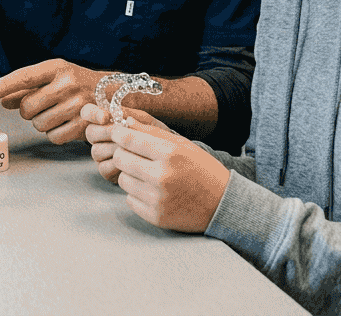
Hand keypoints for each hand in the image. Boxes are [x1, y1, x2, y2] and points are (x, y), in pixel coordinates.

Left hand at [0, 59, 102, 143]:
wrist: (114, 94)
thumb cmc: (78, 83)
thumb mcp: (54, 78)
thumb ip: (27, 88)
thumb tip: (1, 99)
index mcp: (57, 68)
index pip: (23, 77)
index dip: (1, 86)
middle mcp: (67, 84)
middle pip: (27, 107)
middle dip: (29, 111)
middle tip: (43, 105)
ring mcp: (78, 105)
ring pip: (39, 124)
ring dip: (43, 123)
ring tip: (58, 113)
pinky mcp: (84, 125)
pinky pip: (54, 137)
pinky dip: (56, 134)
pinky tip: (67, 123)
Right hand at [82, 104, 172, 183]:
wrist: (166, 155)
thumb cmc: (156, 135)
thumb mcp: (147, 122)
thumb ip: (133, 117)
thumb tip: (121, 116)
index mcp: (106, 120)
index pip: (87, 112)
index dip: (93, 113)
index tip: (105, 117)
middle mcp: (100, 137)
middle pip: (90, 132)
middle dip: (106, 132)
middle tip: (122, 132)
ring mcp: (101, 154)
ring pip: (96, 151)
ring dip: (114, 149)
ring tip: (132, 148)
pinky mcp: (106, 171)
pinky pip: (104, 167)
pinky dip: (117, 165)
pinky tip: (131, 162)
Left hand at [109, 119, 229, 232]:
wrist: (222, 204)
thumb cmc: (202, 170)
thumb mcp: (183, 145)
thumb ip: (153, 132)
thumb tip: (126, 123)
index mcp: (170, 154)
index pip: (128, 139)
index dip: (118, 134)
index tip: (117, 133)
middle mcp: (162, 176)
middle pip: (120, 159)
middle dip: (123, 154)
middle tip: (134, 155)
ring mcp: (157, 199)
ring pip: (122, 180)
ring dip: (131, 175)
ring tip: (149, 175)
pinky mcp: (155, 216)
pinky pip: (130, 199)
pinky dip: (137, 194)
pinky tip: (154, 191)